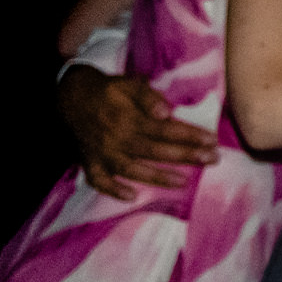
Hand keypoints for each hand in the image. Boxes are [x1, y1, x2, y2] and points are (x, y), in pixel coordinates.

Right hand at [59, 66, 217, 199]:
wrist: (69, 96)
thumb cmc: (108, 91)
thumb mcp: (128, 85)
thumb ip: (148, 96)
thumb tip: (166, 112)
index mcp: (128, 118)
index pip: (164, 129)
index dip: (189, 135)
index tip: (212, 140)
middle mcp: (116, 138)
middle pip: (155, 151)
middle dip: (186, 156)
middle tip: (212, 160)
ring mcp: (102, 153)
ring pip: (132, 169)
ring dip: (157, 177)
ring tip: (184, 182)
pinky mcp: (90, 162)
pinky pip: (98, 181)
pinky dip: (113, 190)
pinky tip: (131, 197)